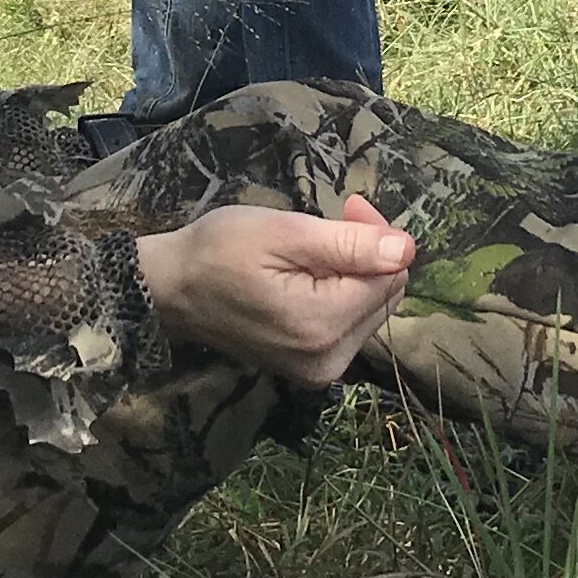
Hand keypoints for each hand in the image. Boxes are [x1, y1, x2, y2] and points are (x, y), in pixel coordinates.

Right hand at [133, 196, 414, 386]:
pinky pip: (349, 327)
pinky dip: (342, 296)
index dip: (378, 235)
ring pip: (372, 311)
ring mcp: (320, 371)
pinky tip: (313, 274)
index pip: (391, 276)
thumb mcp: (284, 232)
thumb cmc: (219, 251)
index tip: (348, 206)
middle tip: (338, 216)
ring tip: (317, 246)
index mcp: (324, 326)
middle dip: (371, 253)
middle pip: (387, 297)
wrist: (170, 290)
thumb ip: (349, 244)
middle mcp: (330, 360)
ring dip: (357, 272)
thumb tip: (406, 249)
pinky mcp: (311, 371)